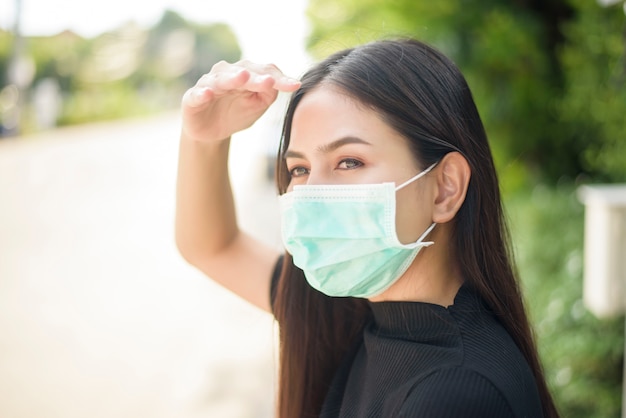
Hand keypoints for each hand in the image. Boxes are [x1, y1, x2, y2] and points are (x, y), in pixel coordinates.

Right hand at [181, 60, 300, 141]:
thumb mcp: (258, 105)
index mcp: (246, 74)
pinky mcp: (192, 98)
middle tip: (269, 81)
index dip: (280, 78)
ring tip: (243, 78)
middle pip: (245, 71)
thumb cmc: (236, 113)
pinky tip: (208, 94)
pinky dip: (202, 93)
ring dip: (232, 77)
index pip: (265, 71)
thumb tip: (278, 83)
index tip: (295, 86)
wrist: (212, 132)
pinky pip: (196, 94)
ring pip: (221, 78)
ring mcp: (209, 85)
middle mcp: (227, 74)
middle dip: (257, 76)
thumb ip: (269, 94)